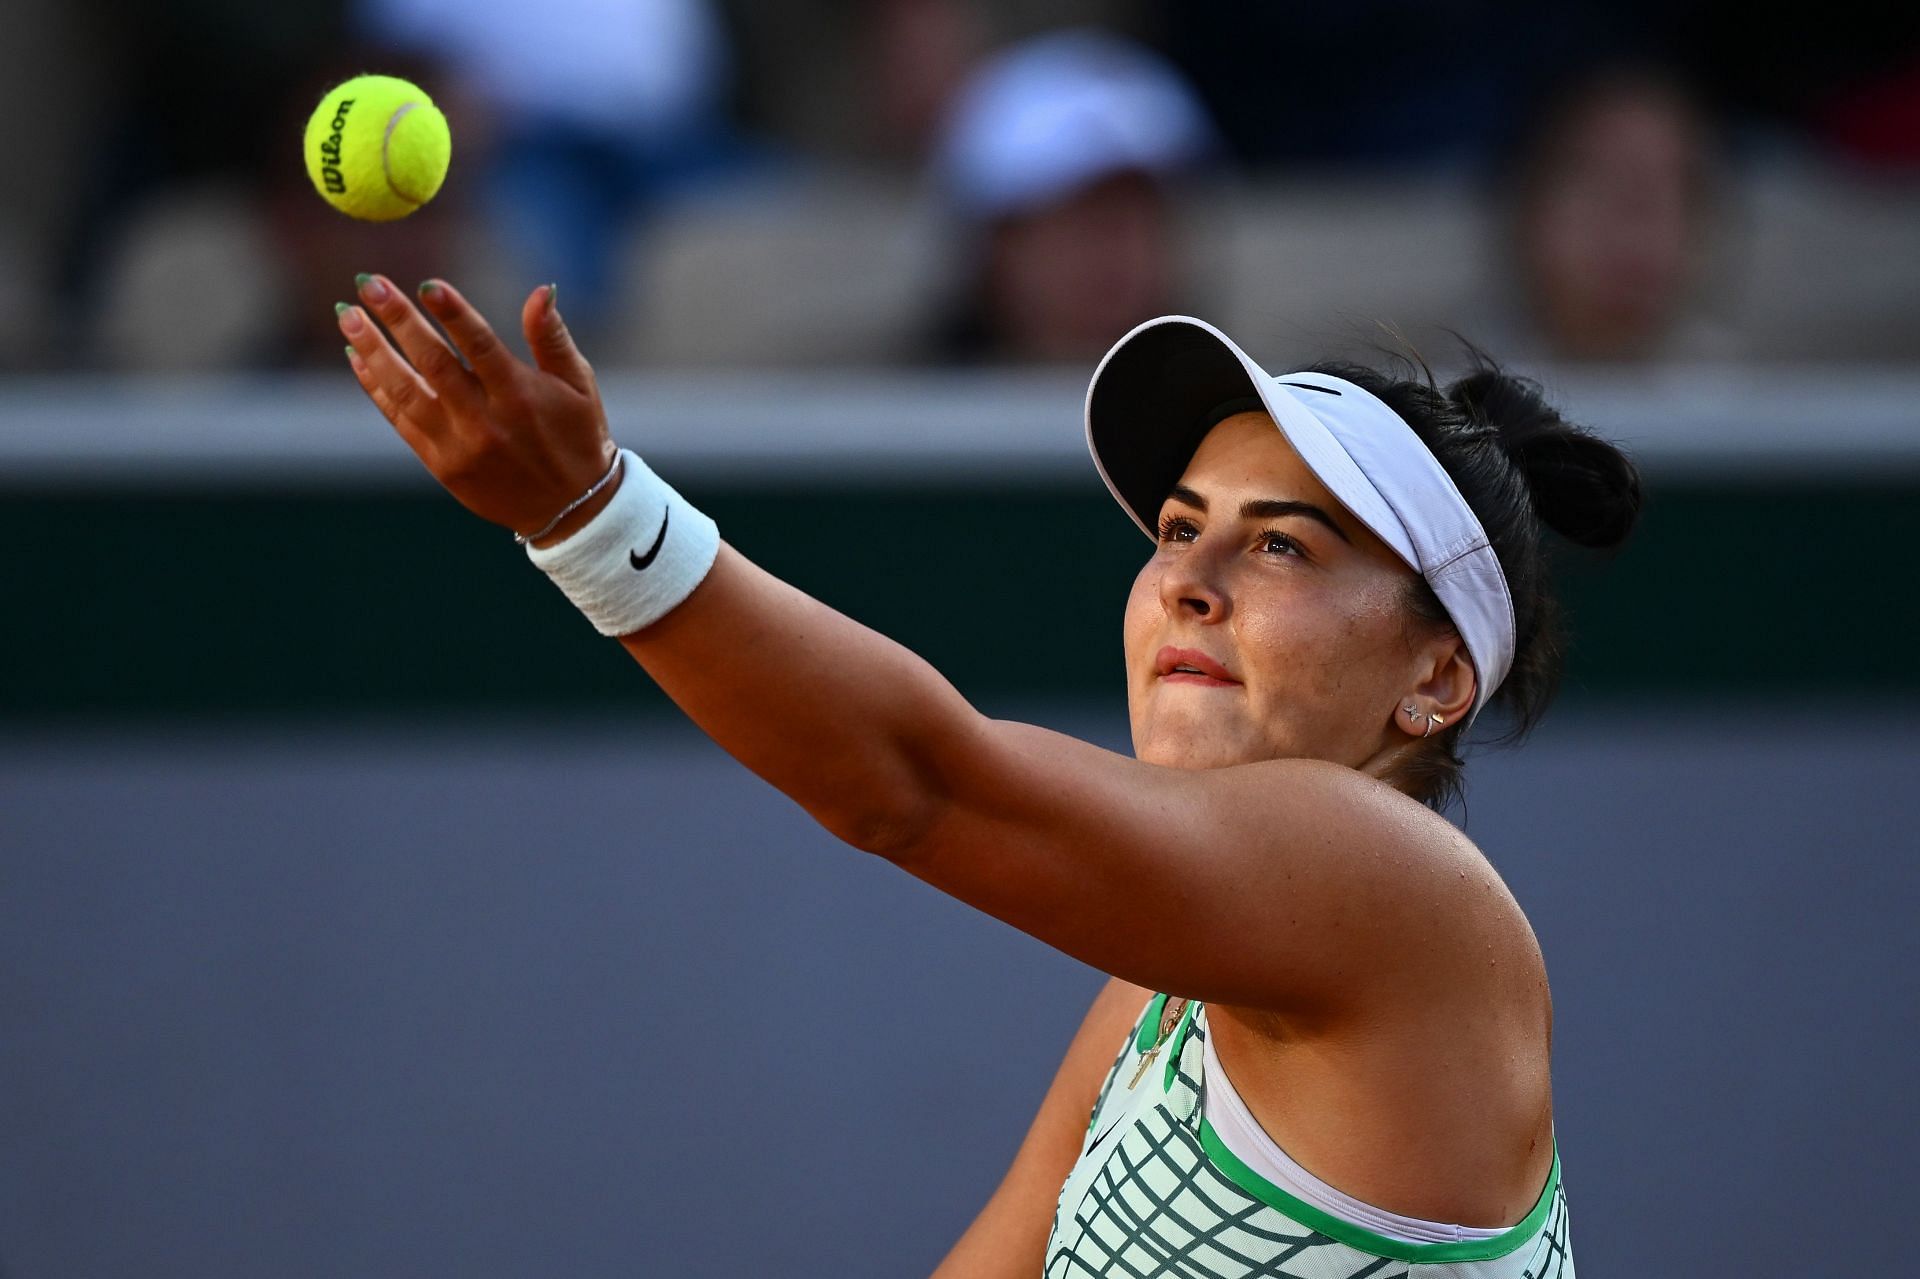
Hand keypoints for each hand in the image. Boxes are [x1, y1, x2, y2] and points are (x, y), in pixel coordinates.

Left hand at [340, 276, 617, 541]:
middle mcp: (486, 422)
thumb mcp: (579, 385)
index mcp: (521, 396)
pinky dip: (377, 387)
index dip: (452, 313)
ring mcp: (459, 446)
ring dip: (373, 350)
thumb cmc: (577, 437)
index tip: (426, 284)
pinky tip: (359, 357)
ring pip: (406, 391)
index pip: (480, 345)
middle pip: (433, 363)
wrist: (570, 510)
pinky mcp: (441, 465)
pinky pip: (400, 420)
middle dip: (398, 320)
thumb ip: (552, 337)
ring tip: (347, 314)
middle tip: (370, 284)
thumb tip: (542, 290)